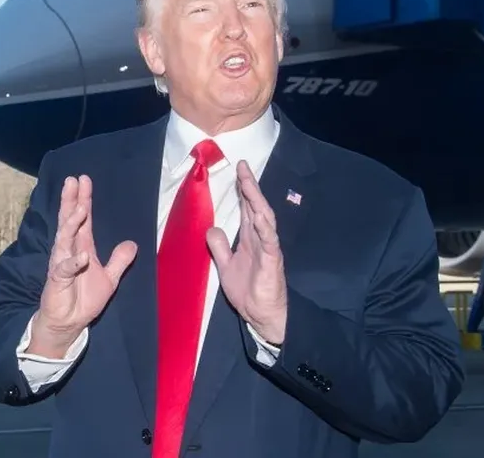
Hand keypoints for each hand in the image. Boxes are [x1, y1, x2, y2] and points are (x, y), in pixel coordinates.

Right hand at [32, 175, 136, 349]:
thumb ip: (119, 260)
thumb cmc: (85, 299)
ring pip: (64, 239)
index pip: (83, 219)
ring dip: (71, 224)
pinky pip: (64, 268)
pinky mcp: (57, 280)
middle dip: (71, 201)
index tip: (83, 179)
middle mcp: (69, 251)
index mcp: (82, 247)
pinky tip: (82, 255)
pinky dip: (73, 262)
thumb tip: (133, 243)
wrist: (70, 323)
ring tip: (78, 209)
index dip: (83, 199)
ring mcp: (61, 264)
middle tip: (72, 181)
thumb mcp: (110, 278)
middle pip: (69, 221)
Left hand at [206, 161, 286, 343]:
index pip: (247, 209)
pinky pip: (269, 241)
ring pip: (264, 219)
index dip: (243, 191)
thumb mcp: (225, 266)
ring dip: (257, 200)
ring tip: (249, 183)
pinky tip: (260, 215)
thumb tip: (211, 228)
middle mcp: (260, 239)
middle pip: (256, 207)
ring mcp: (268, 248)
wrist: (261, 316)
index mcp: (250, 239)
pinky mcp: (272, 262)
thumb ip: (219, 247)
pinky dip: (265, 227)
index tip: (239, 171)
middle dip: (250, 187)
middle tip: (243, 166)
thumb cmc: (248, 292)